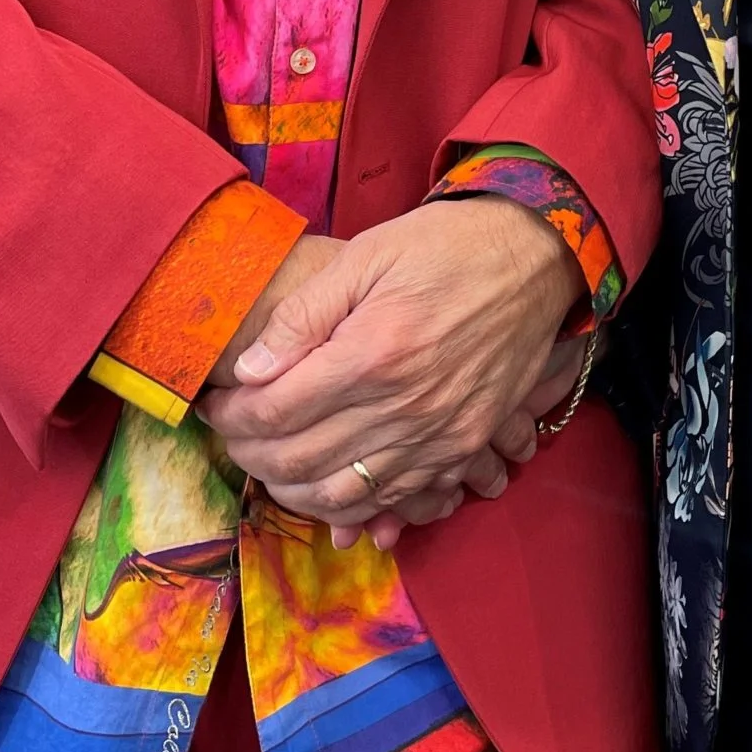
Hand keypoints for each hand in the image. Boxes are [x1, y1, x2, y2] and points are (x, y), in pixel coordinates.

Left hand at [197, 197, 585, 551]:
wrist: (536, 260)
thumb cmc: (447, 247)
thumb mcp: (366, 256)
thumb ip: (303, 315)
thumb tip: (247, 370)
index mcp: (371, 354)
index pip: (273, 412)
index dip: (231, 416)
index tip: (214, 403)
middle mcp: (403, 407)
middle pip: (298, 461)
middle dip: (249, 454)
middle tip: (231, 434)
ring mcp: (437, 436)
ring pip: (340, 495)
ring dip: (290, 488)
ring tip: (268, 460)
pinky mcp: (462, 447)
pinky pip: (393, 499)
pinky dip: (348, 505)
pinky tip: (325, 483)